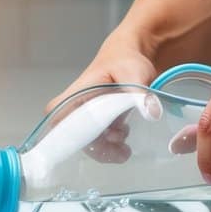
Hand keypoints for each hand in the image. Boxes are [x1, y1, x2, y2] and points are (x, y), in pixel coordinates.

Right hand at [45, 39, 157, 163]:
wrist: (131, 60)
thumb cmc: (125, 60)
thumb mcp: (134, 72)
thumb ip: (140, 92)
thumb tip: (152, 113)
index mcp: (79, 92)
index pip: (58, 112)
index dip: (64, 132)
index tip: (89, 142)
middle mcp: (78, 107)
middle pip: (75, 136)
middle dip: (98, 149)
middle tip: (122, 152)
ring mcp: (88, 117)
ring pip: (89, 143)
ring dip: (108, 150)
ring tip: (126, 147)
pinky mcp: (98, 124)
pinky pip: (100, 142)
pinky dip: (112, 147)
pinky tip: (124, 140)